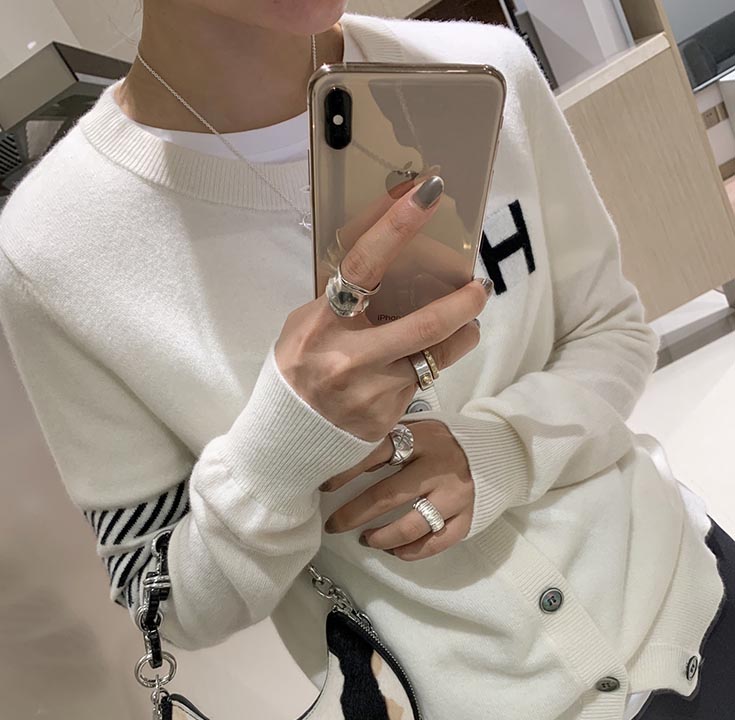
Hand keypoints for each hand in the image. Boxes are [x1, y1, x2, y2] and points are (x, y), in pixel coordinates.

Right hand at [274, 173, 491, 443]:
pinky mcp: (389, 416)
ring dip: (460, 336)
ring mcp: (374, 392)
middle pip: (426, 324)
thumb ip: (342, 302)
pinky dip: (422, 368)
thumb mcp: (305, 327)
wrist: (286, 439)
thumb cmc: (296, 371)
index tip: (428, 194)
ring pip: (437, 356)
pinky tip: (406, 369)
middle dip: (464, 303)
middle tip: (480, 287)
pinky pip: (420, 383)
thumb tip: (389, 267)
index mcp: (323, 325)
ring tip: (464, 325)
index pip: (364, 265)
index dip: (398, 226)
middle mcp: (350, 359)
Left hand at [321, 420, 473, 560]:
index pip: (377, 454)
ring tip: (365, 540)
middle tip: (334, 525)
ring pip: (412, 525)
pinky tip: (395, 552)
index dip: (347, 472)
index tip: (325, 487)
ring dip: (382, 538)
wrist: (494, 452)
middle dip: (354, 514)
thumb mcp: (417, 430)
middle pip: (388, 495)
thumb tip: (342, 458)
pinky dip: (412, 552)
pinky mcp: (468, 516)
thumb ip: (389, 441)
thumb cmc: (441, 443)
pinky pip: (436, 542)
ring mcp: (456, 494)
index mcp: (423, 438)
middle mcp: (440, 466)